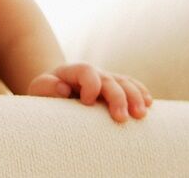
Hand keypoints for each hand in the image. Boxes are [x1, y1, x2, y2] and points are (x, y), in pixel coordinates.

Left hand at [27, 62, 152, 122]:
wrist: (57, 87)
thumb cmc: (47, 91)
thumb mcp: (39, 88)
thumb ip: (47, 86)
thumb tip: (63, 89)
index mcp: (74, 71)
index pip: (87, 72)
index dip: (90, 85)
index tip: (87, 103)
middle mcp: (94, 73)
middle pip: (110, 80)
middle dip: (118, 98)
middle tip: (121, 119)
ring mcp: (107, 79)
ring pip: (125, 83)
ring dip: (135, 97)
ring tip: (140, 115)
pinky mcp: (116, 87)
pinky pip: (132, 86)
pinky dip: (141, 93)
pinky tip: (149, 104)